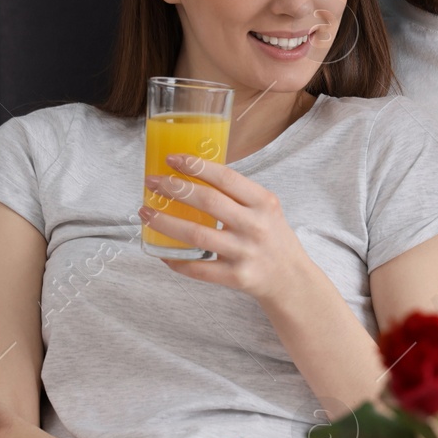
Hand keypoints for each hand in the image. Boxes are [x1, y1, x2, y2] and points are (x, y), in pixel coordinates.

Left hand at [139, 154, 311, 303]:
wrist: (291, 279)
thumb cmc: (272, 237)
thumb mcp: (266, 209)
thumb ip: (238, 194)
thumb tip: (193, 174)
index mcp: (263, 203)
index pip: (226, 178)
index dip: (196, 166)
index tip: (172, 159)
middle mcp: (255, 226)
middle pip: (207, 202)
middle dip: (174, 188)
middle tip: (152, 182)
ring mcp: (245, 252)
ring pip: (196, 235)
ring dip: (165, 222)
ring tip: (145, 212)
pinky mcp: (236, 277)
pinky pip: (198, 269)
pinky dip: (176, 260)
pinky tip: (161, 252)